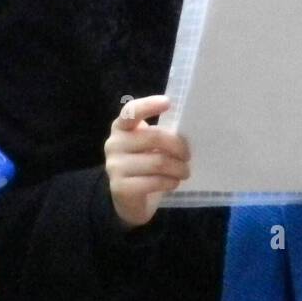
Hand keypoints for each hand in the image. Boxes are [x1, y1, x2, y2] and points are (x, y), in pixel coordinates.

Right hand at [104, 95, 189, 228]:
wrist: (127, 198)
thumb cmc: (143, 164)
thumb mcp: (148, 145)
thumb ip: (158, 135)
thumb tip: (186, 133)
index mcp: (121, 127)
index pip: (131, 112)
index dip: (148, 105)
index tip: (168, 103)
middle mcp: (113, 144)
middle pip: (154, 137)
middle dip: (178, 147)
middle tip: (187, 156)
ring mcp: (114, 166)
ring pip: (158, 162)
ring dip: (178, 168)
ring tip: (184, 172)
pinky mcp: (120, 187)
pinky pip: (154, 182)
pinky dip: (170, 182)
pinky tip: (173, 182)